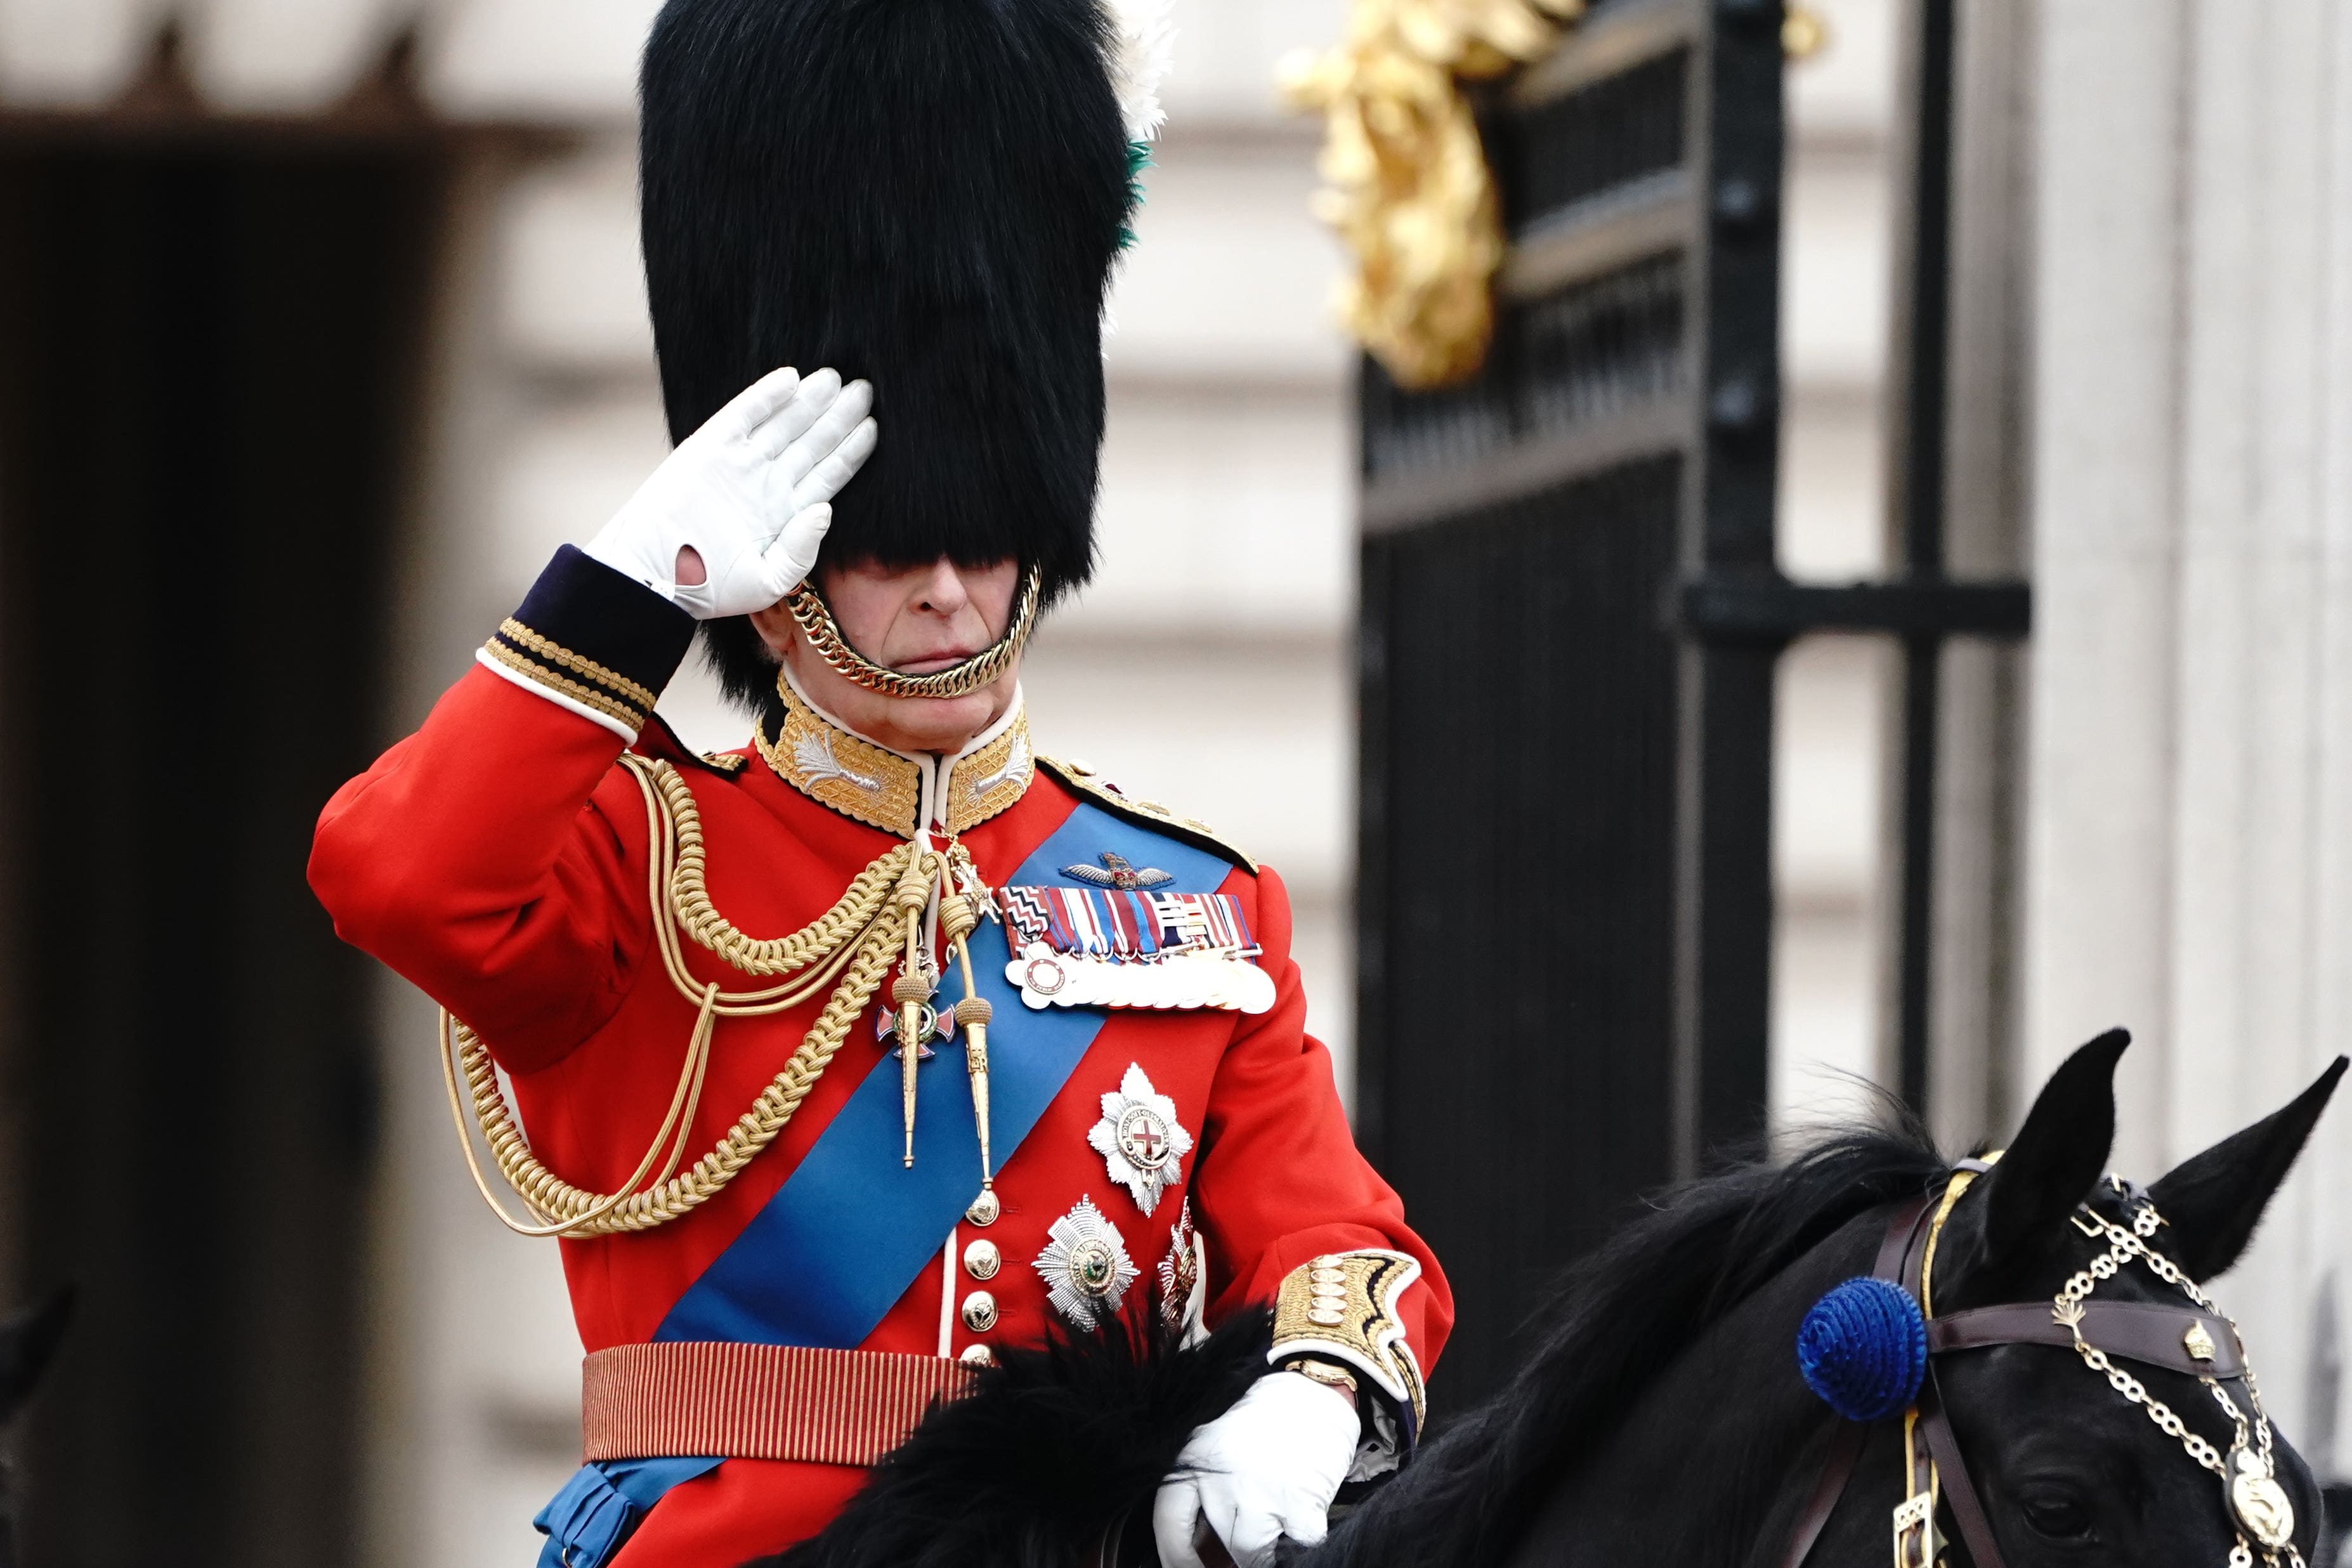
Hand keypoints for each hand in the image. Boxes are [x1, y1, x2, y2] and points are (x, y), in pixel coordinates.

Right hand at [584, 366, 876, 619]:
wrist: (652, 573)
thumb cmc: (708, 587)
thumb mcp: (768, 581)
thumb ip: (801, 550)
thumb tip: (825, 510)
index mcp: (786, 512)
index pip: (827, 473)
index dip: (850, 450)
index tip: (873, 427)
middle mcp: (766, 482)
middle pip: (812, 442)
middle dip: (838, 416)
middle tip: (864, 390)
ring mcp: (739, 462)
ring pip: (784, 423)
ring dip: (810, 401)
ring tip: (838, 379)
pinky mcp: (709, 446)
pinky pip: (744, 414)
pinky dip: (767, 395)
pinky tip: (792, 378)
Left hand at [1151, 1372, 1359, 1567]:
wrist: (1315, 1388)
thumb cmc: (1269, 1417)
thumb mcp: (1221, 1442)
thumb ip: (1207, 1486)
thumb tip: (1203, 1539)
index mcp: (1196, 1459)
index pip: (1168, 1521)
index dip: (1175, 1555)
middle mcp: (1222, 1478)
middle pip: (1217, 1542)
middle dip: (1232, 1553)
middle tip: (1248, 1544)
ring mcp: (1260, 1492)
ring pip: (1251, 1553)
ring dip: (1264, 1554)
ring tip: (1276, 1535)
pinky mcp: (1299, 1502)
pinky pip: (1298, 1543)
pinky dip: (1303, 1538)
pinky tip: (1304, 1518)